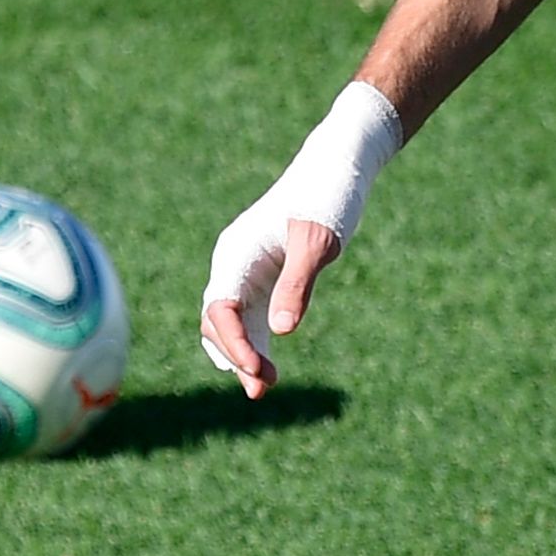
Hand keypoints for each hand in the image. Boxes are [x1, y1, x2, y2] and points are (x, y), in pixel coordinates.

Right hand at [200, 83, 403, 398]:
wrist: (337, 167)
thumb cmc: (328, 197)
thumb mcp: (318, 242)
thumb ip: (298, 284)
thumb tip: (282, 332)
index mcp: (236, 252)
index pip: (220, 308)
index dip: (234, 343)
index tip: (259, 371)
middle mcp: (233, 264)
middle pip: (218, 322)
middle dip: (236, 356)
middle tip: (265, 388)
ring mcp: (245, 272)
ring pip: (230, 325)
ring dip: (243, 356)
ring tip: (265, 388)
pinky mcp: (264, 278)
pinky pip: (249, 318)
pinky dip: (256, 344)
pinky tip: (269, 370)